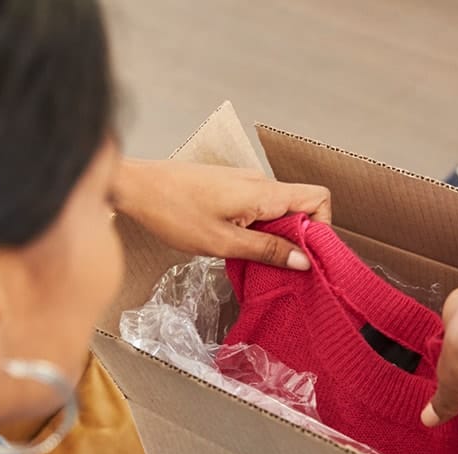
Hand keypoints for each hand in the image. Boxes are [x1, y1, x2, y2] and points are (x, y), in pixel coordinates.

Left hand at [112, 159, 331, 269]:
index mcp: (264, 192)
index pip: (318, 198)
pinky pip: (258, 207)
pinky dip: (256, 227)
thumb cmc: (173, 211)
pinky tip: (235, 245)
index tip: (305, 256)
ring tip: (251, 258)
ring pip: (277, 209)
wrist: (136, 186)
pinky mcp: (229, 186)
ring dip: (273, 236)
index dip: (321, 228)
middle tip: (277, 267)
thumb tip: (303, 261)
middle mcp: (259, 182)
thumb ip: (266, 251)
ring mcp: (244, 182)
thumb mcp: (222, 242)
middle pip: (300, 207)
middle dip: (297, 239)